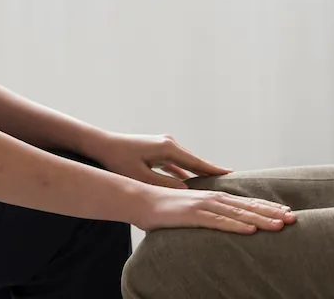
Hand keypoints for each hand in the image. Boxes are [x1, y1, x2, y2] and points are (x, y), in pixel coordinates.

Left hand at [96, 133, 229, 188]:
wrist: (103, 145)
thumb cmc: (119, 161)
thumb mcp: (141, 177)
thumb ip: (164, 184)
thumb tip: (186, 189)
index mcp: (167, 148)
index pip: (196, 162)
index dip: (213, 169)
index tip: (230, 173)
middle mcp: (169, 143)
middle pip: (193, 161)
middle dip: (209, 171)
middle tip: (227, 180)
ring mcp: (163, 145)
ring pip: (184, 162)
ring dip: (195, 172)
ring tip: (211, 182)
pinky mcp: (157, 149)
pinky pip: (175, 162)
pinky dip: (182, 171)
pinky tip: (189, 181)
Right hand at [132, 184, 296, 234]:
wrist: (140, 200)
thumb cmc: (164, 209)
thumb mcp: (190, 212)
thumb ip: (206, 216)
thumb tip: (219, 223)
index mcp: (214, 198)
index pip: (246, 203)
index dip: (268, 208)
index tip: (286, 213)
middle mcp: (213, 198)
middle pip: (248, 206)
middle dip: (272, 213)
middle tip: (293, 218)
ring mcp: (203, 205)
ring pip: (238, 214)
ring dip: (261, 220)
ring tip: (280, 225)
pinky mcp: (192, 214)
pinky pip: (218, 222)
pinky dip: (236, 226)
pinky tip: (251, 230)